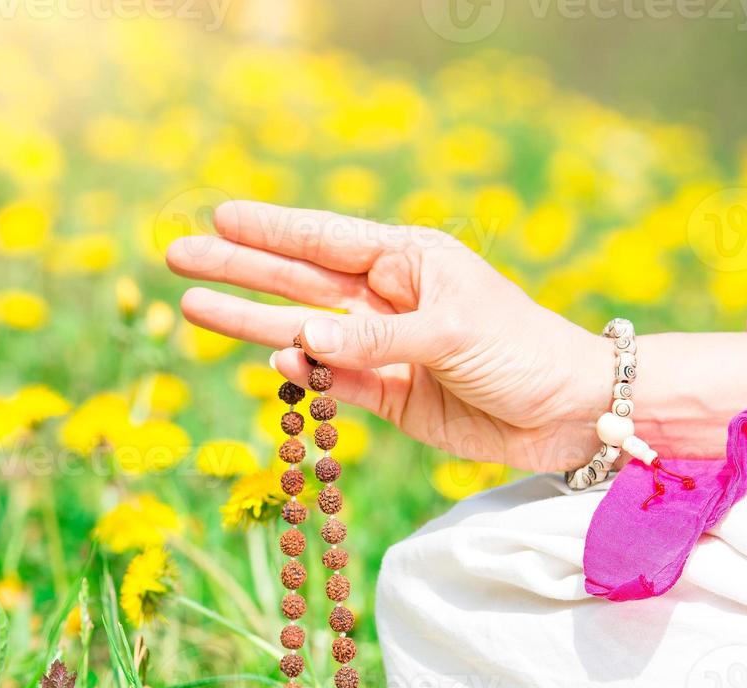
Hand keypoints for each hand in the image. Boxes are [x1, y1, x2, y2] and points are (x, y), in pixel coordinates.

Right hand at [167, 201, 607, 469]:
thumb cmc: (522, 350)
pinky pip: (332, 382)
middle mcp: (387, 298)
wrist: (570, 413)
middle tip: (176, 254)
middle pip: (298, 280)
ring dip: (250, 321)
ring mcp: (383, 347)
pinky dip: (304, 375)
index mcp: (408, 260)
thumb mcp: (451, 332)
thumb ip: (373, 340)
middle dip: (239, 268)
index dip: (271, 228)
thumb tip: (298, 342)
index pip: (325, 239)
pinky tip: (269, 362)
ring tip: (191, 308)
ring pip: (303, 332)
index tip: (219, 214)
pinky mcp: (389, 395)